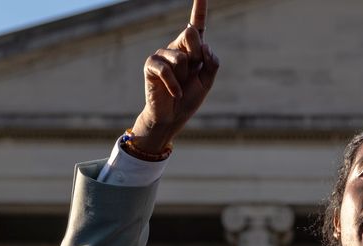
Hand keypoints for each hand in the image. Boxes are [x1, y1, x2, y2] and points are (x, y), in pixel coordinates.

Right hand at [129, 0, 219, 153]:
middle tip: (193, 72)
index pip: (197, 24)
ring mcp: (163, 55)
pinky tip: (176, 93)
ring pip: (182, 55)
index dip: (200, 7)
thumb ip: (211, 62)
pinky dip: (175, 84)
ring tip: (180, 85)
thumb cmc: (189, 98)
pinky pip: (167, 68)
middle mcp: (177, 47)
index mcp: (193, 49)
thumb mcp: (207, 81)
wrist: (172, 118)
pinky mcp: (151, 65)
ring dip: (185, 74)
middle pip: (191, 35)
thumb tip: (204, 45)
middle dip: (197, 55)